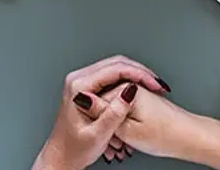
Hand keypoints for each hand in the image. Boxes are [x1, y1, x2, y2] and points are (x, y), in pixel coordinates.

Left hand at [32, 55, 170, 169]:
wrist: (62, 157)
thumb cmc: (75, 149)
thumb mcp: (98, 135)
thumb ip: (114, 113)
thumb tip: (130, 91)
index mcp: (78, 87)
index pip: (114, 70)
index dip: (139, 74)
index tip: (154, 84)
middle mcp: (78, 79)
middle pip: (116, 63)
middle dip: (140, 71)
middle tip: (157, 84)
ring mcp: (82, 81)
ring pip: (115, 67)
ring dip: (136, 74)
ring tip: (152, 86)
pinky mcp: (87, 87)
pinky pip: (111, 75)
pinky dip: (128, 79)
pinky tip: (140, 89)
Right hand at [95, 86, 219, 168]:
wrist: (189, 137)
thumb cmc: (166, 135)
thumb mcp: (127, 130)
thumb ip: (103, 113)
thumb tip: (83, 99)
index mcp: (125, 87)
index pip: (93, 97)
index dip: (94, 118)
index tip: (98, 132)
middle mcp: (130, 84)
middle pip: (102, 98)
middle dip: (102, 118)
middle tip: (111, 138)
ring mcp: (136, 90)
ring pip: (112, 104)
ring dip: (112, 121)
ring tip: (120, 139)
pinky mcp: (141, 96)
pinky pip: (121, 107)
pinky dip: (121, 120)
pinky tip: (127, 133)